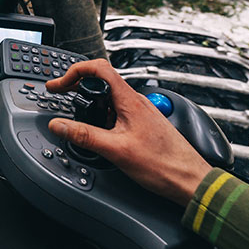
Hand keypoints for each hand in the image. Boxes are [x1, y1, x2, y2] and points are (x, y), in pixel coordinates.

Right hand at [45, 60, 212, 205]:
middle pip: (102, 80)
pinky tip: (97, 128)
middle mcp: (136, 102)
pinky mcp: (143, 124)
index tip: (59, 85)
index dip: (75, 71)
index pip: (99, 68)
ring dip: (89, 99)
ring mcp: (141, 112)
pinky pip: (118, 110)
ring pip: (110, 96)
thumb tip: (59, 125)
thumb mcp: (116, 150)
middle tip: (59, 93)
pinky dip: (101, 113)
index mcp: (130, 101)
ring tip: (74, 110)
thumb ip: (85, 136)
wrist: (189, 179)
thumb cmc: (163, 164)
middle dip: (77, 84)